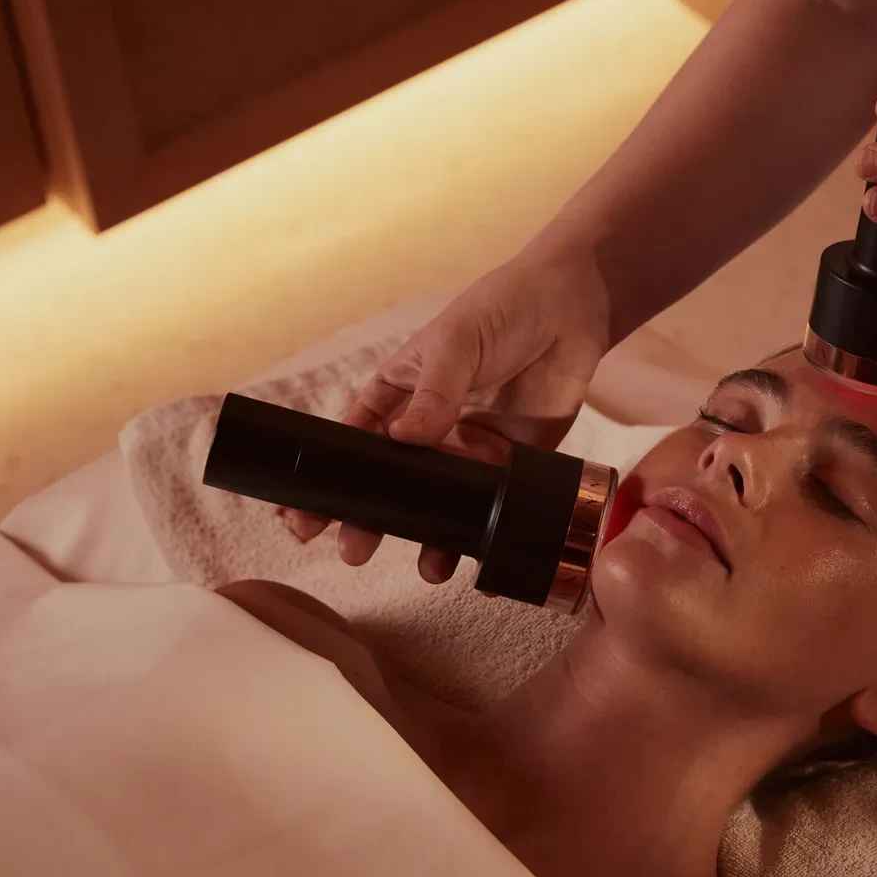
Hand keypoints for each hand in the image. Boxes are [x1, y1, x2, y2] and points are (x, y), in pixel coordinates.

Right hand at [281, 247, 613, 582]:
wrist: (572, 308)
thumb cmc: (500, 310)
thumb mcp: (455, 342)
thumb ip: (434, 393)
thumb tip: (405, 439)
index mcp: (397, 396)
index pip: (353, 443)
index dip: (328, 480)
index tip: (303, 515)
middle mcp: (427, 430)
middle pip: (392, 485)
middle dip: (367, 521)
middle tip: (351, 551)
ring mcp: (469, 450)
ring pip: (439, 505)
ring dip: (428, 538)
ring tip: (427, 568)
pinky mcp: (511, 463)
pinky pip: (492, 507)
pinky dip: (484, 535)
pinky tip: (480, 561)